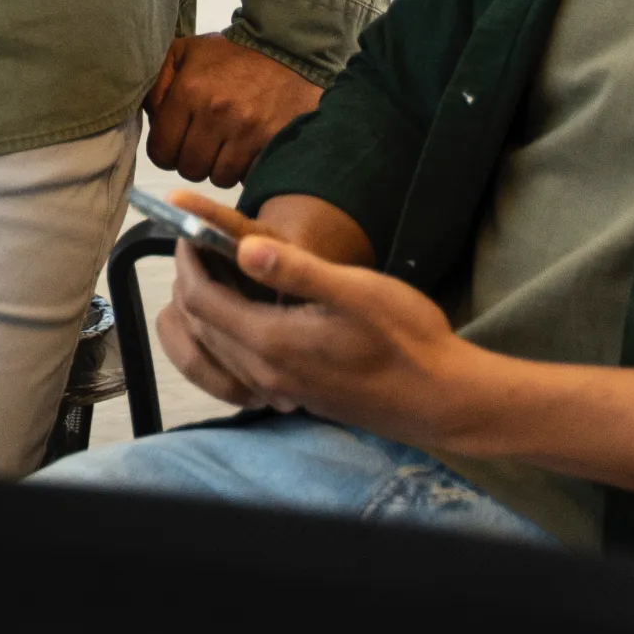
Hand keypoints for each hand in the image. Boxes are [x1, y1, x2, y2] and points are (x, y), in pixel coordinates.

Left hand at [145, 31, 325, 183]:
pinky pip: (247, 176)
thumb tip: (145, 115)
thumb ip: (156, 82)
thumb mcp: (184, 53)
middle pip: (189, 168)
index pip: (161, 151)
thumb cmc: (228, 56)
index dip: (165, 151)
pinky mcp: (272, 141)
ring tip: (225, 146)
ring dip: (219, 167)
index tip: (175, 143)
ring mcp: (246, 130)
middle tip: (202, 145)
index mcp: (188, 92)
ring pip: (219, 177)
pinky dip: (244, 170)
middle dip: (192, 160)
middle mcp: (215, 113)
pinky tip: (245, 151)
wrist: (285, 50)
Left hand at [155, 198, 489, 453]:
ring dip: (208, 310)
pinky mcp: (298, 396)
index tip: (188, 231)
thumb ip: (297, 271)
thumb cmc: (409, 341)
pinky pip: (241, 366)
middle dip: (192, 282)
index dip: (189, 263)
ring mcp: (282, 389)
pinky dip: (229, 335)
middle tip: (197, 245)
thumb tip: (243, 246)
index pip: (202, 301)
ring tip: (217, 271)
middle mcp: (267, 373)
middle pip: (203, 326)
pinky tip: (250, 313)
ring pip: (219, 348)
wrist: (446, 401)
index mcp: (272, 343)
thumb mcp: (356, 292)